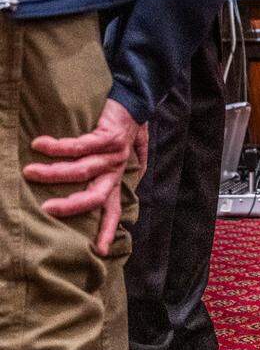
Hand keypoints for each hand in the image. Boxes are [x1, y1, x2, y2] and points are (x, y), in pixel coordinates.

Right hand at [22, 98, 147, 254]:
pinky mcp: (108, 136)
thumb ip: (134, 161)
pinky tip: (39, 145)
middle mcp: (117, 169)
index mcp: (117, 177)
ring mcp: (114, 154)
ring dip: (53, 173)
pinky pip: (78, 145)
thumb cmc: (125, 126)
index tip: (101, 251)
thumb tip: (140, 172)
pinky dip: (57, 147)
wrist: (136, 98)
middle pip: (95, 196)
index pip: (113, 208)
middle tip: (47, 209)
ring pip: (81, 170)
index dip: (108, 230)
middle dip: (71, 206)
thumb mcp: (130, 148)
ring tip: (29, 172)